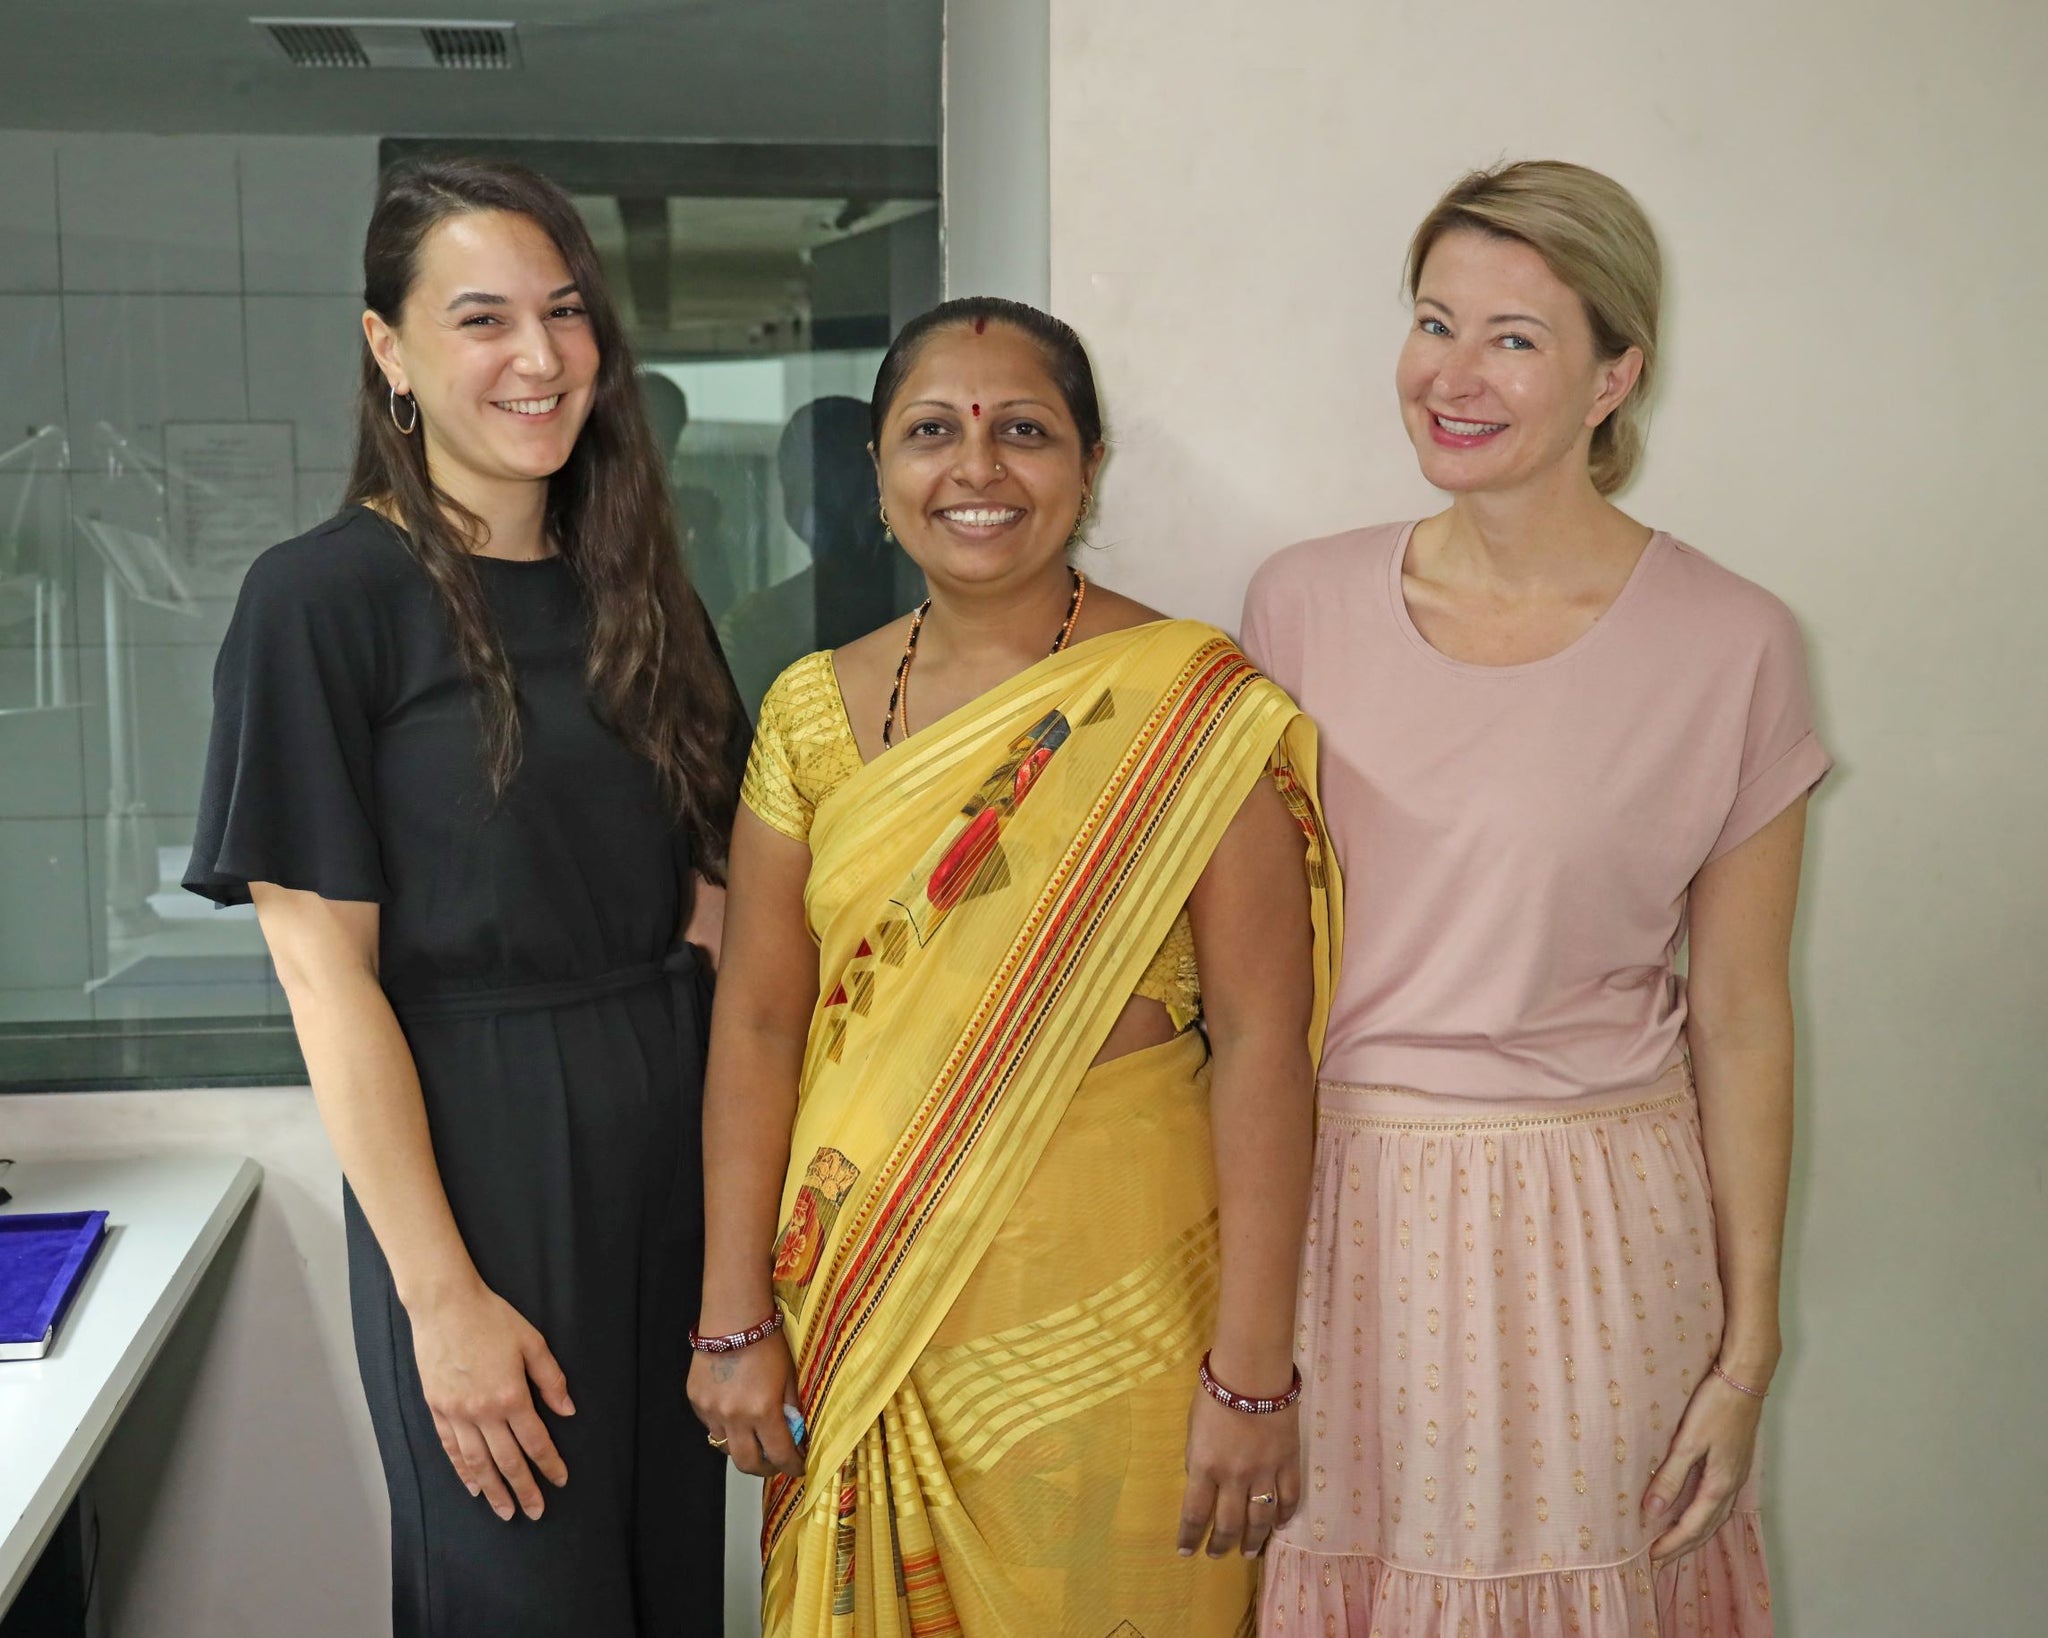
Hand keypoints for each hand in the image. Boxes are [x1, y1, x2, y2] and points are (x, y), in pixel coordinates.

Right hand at [410, 1279, 572, 1521]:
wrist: (445, 1305)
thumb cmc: (492, 1318)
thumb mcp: (532, 1342)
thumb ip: (551, 1379)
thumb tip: (567, 1410)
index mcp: (511, 1396)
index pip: (535, 1441)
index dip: (549, 1464)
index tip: (560, 1481)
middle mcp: (483, 1411)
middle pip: (507, 1460)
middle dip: (523, 1489)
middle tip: (534, 1512)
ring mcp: (457, 1412)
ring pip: (477, 1462)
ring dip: (492, 1490)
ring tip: (504, 1511)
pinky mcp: (437, 1408)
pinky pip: (451, 1448)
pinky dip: (462, 1470)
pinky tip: (472, 1486)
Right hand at [688, 1330, 804, 1478]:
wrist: (733, 1318)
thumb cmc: (766, 1342)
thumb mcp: (788, 1377)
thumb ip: (790, 1409)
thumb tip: (795, 1434)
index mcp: (763, 1411)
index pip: (779, 1454)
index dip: (792, 1466)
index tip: (798, 1467)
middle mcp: (735, 1417)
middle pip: (748, 1463)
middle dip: (765, 1469)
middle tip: (776, 1463)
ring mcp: (712, 1411)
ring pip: (726, 1448)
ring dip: (743, 1449)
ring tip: (755, 1439)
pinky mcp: (696, 1402)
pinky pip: (711, 1426)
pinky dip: (725, 1427)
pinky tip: (735, 1414)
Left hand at [1177, 1387, 1300, 1559]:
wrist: (1252, 1372)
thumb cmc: (1214, 1393)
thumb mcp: (1193, 1430)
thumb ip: (1198, 1460)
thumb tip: (1203, 1483)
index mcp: (1204, 1467)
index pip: (1194, 1514)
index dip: (1189, 1537)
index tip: (1185, 1553)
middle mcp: (1234, 1477)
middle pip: (1228, 1523)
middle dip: (1221, 1545)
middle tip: (1217, 1555)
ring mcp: (1264, 1472)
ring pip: (1260, 1519)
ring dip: (1253, 1539)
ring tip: (1248, 1552)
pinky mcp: (1288, 1462)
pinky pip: (1289, 1498)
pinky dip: (1285, 1515)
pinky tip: (1279, 1524)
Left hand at [1641, 1369, 1764, 1561]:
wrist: (1745, 1379)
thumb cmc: (1715, 1406)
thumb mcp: (1688, 1441)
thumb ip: (1671, 1477)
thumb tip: (1652, 1512)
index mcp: (1719, 1484)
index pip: (1692, 1527)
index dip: (1671, 1544)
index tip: (1651, 1558)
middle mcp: (1731, 1486)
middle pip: (1706, 1529)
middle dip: (1683, 1547)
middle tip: (1660, 1561)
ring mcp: (1736, 1476)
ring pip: (1715, 1517)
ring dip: (1695, 1534)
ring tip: (1675, 1544)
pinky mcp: (1735, 1464)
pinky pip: (1719, 1503)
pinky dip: (1704, 1516)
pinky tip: (1694, 1511)